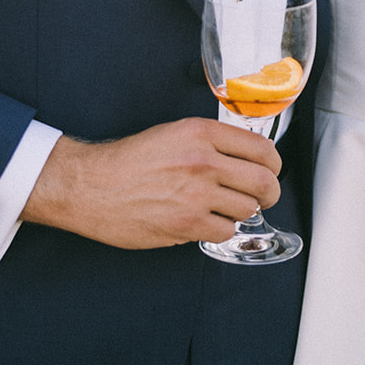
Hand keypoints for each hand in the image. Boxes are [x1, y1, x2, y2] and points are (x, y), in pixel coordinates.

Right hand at [22, 118, 282, 248]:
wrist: (91, 185)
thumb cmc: (128, 160)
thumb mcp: (173, 133)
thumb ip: (210, 142)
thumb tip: (244, 158)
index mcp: (201, 132)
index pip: (262, 148)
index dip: (273, 164)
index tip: (270, 171)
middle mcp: (203, 160)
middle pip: (265, 182)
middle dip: (270, 193)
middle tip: (264, 197)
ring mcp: (197, 194)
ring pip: (247, 209)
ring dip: (240, 212)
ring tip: (223, 208)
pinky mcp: (187, 224)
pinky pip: (226, 231)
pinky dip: (220, 229)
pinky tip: (205, 222)